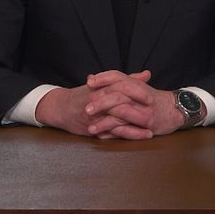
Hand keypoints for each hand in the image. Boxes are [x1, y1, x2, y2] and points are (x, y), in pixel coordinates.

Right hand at [34, 70, 188, 139]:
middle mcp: (97, 100)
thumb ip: (127, 79)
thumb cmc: (86, 94)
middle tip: (153, 114)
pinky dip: (124, 136)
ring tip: (150, 130)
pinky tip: (135, 139)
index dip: (136, 91)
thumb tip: (147, 74)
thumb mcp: (104, 84)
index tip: (150, 96)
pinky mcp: (92, 129)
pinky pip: (110, 134)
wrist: (61, 108)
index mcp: (101, 87)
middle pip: (119, 103)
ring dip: (134, 127)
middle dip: (137, 109)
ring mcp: (94, 116)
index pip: (120, 86)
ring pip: (116, 121)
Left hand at [84, 70, 188, 138]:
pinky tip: (103, 137)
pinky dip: (114, 133)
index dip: (103, 78)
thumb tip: (93, 78)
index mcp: (135, 84)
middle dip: (100, 102)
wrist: (175, 109)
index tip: (89, 82)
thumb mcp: (137, 88)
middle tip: (85, 108)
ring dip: (104, 121)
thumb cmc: (153, 100)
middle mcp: (139, 95)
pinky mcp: (147, 123)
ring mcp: (143, 110)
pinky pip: (129, 129)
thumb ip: (117, 83)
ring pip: (121, 113)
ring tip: (90, 128)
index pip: (117, 76)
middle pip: (117, 94)